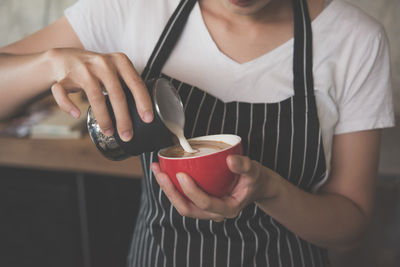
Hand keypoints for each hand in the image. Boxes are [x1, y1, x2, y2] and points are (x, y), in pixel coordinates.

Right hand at [47, 48, 152, 140]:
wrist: (67, 58)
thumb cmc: (98, 70)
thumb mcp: (117, 71)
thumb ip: (128, 85)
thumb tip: (145, 114)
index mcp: (120, 61)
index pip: (135, 82)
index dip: (143, 102)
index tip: (147, 119)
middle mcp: (102, 63)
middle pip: (116, 93)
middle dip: (123, 117)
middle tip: (127, 134)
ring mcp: (83, 69)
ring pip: (95, 96)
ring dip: (103, 118)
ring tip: (109, 131)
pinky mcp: (65, 77)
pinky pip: (64, 93)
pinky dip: (68, 105)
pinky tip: (77, 114)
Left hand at [151, 155, 279, 220]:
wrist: (256, 185)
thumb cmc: (254, 179)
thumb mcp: (254, 170)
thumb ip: (244, 166)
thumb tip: (230, 160)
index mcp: (228, 209)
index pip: (206, 204)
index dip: (192, 191)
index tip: (181, 174)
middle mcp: (214, 213)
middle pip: (187, 208)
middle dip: (171, 192)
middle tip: (161, 173)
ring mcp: (206, 210)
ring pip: (182, 205)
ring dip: (167, 189)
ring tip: (157, 170)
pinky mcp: (200, 203)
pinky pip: (183, 198)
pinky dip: (172, 186)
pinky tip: (164, 172)